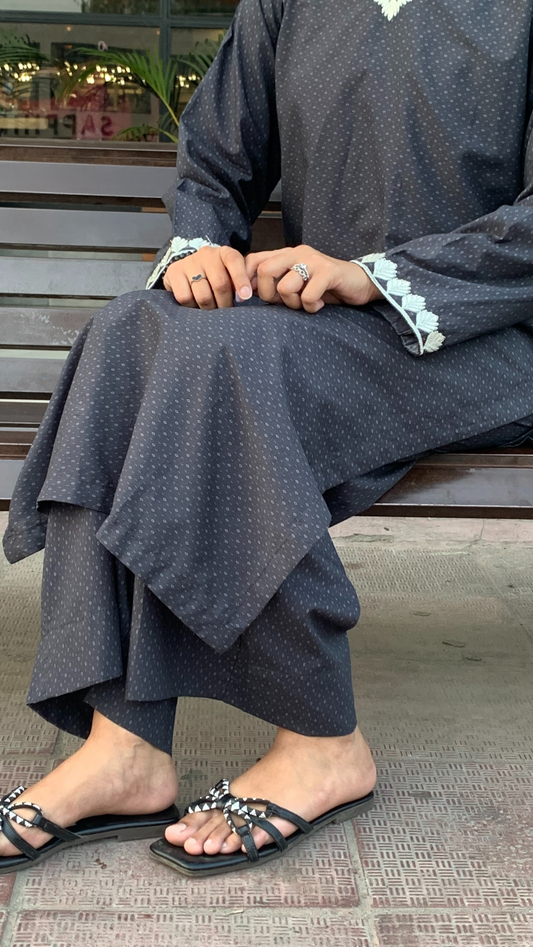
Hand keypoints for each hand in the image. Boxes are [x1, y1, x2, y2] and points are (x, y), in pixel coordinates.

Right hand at [163, 245, 252, 309]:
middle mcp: (207, 254)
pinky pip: (185, 298)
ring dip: (209, 309)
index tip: (245, 297)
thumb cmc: (217, 277)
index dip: (241, 279)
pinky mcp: (173, 272)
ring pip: (203, 295)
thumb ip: (241, 282)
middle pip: (220, 284)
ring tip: (210, 310)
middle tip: (226, 312)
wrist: (188, 272)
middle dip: (225, 303)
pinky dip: (191, 307)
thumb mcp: (231, 276)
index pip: (234, 261)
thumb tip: (244, 297)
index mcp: (224, 253)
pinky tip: (195, 305)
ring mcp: (189, 262)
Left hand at [245, 245, 382, 313]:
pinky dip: (311, 307)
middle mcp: (297, 252)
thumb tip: (247, 292)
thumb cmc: (324, 287)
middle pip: (264, 271)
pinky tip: (320, 305)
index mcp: (286, 254)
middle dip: (269, 295)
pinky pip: (308, 295)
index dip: (245, 280)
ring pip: (285, 286)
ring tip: (306, 303)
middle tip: (285, 303)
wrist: (360, 283)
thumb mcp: (295, 284)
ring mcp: (313, 260)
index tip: (249, 298)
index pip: (252, 260)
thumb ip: (273, 284)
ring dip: (293, 303)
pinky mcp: (328, 271)